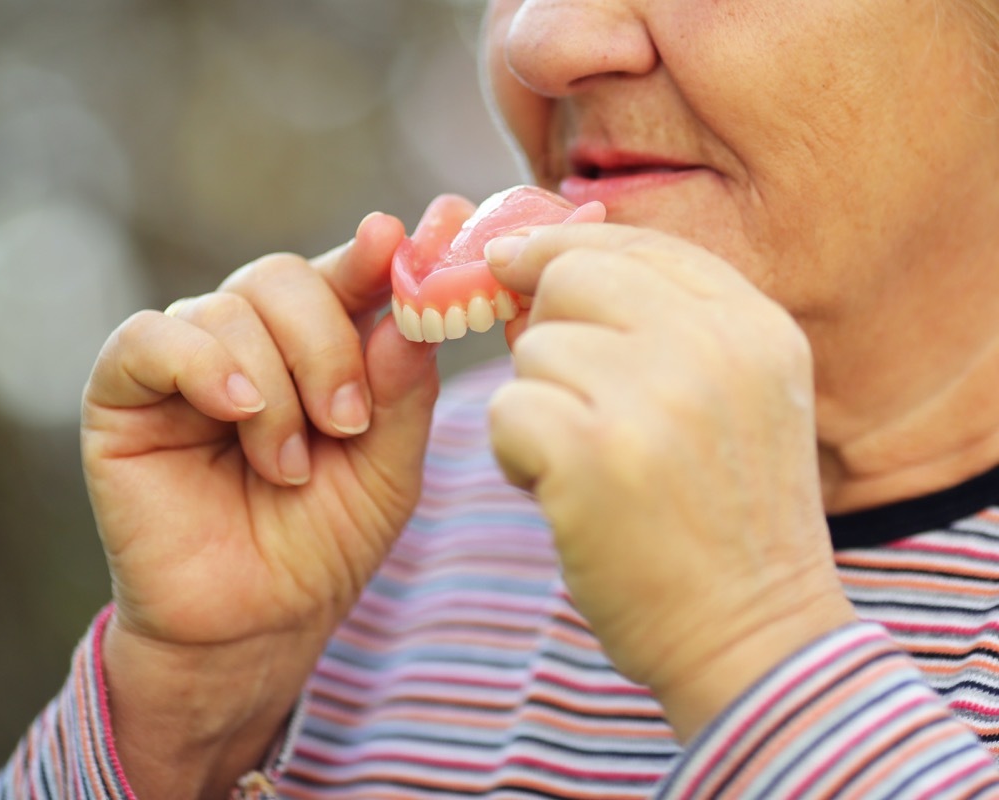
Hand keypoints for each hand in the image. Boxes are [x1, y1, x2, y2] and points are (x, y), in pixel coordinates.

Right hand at [80, 209, 442, 794]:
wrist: (252, 626)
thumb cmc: (322, 545)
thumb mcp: (388, 469)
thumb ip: (400, 387)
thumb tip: (410, 298)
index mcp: (312, 348)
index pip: (342, 275)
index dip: (376, 254)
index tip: (412, 235)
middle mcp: (249, 341)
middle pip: (283, 275)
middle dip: (326, 345)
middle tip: (346, 423)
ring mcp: (185, 361)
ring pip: (229, 308)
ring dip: (275, 390)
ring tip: (287, 467)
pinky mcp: (123, 392)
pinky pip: (152, 336)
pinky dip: (204, 365)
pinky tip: (238, 413)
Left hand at [485, 223, 855, 739]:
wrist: (752, 637)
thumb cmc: (726, 520)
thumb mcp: (738, 398)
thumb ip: (665, 325)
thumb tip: (534, 260)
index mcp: (755, 325)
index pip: (638, 241)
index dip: (564, 248)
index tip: (516, 264)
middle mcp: (712, 347)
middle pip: (571, 275)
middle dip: (546, 329)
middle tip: (564, 395)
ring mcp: (653, 398)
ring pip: (534, 349)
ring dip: (537, 405)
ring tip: (585, 465)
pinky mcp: (592, 454)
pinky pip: (507, 409)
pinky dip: (515, 454)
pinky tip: (559, 492)